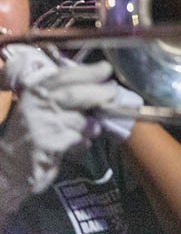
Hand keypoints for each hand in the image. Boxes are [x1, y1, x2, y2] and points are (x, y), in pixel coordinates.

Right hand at [0, 46, 116, 215]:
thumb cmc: (33, 133)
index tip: (106, 68)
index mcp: (34, 92)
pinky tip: (82, 143)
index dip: (88, 71)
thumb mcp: (42, 108)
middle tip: (114, 93)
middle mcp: (35, 105)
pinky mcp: (47, 144)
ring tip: (93, 128)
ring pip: (79, 119)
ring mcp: (40, 125)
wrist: (11, 167)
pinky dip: (83, 141)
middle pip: (74, 95)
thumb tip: (99, 84)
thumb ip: (63, 96)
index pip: (63, 76)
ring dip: (92, 124)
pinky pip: (76, 139)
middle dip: (99, 93)